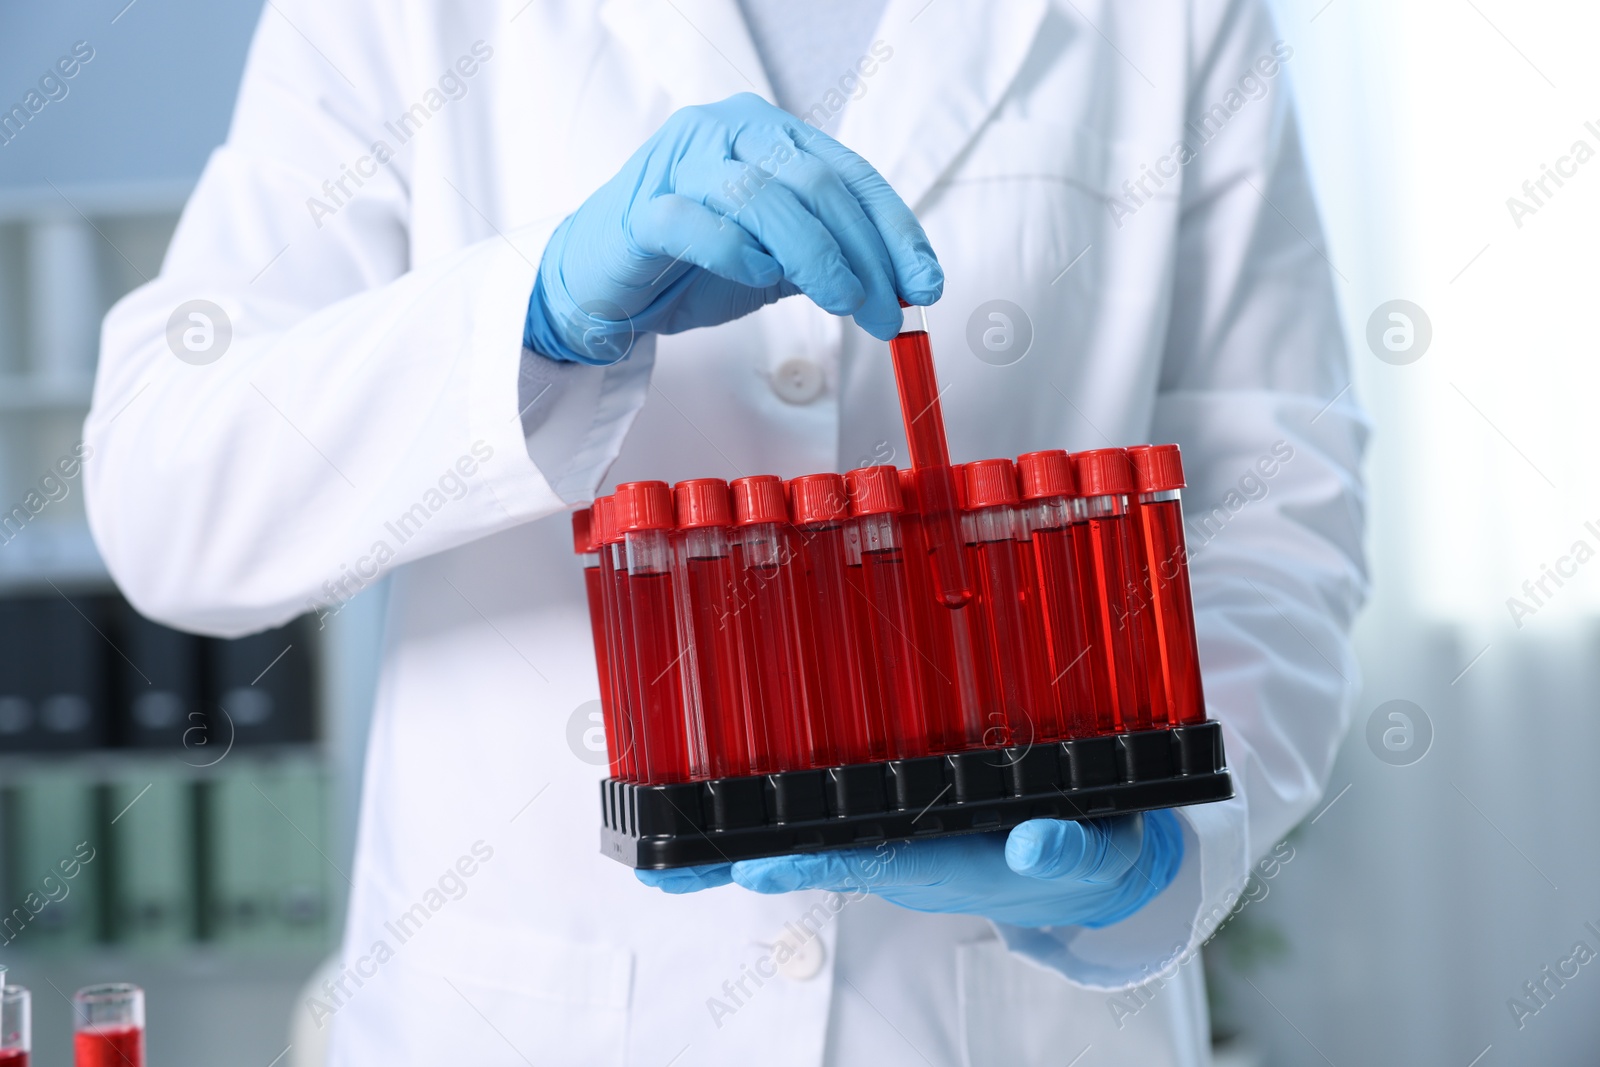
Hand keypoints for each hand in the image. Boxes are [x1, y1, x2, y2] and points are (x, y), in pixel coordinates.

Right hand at [524, 92, 943, 363]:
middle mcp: (728, 132)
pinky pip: (697, 221)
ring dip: (814, 255)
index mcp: (771, 135)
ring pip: (763, 196)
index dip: (896, 231)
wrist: (603, 283)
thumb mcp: (777, 261)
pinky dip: (735, 250)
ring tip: (843, 303)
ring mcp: (681, 163)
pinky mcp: (642, 208)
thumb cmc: (691, 264)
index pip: (851, 175)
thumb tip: (897, 292)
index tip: (924, 284)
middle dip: (862, 255)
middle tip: (886, 313)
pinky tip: (759, 277)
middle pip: (815, 184)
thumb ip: (829, 261)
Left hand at [636, 811, 1183, 928]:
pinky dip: (776, 832)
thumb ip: (1066, 846)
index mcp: (952, 861)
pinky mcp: (895, 830)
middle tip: (681, 870)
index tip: (757, 864)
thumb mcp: (1090, 849)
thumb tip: (1036, 845)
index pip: (873, 860)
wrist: (1087, 869)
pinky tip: (714, 842)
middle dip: (749, 861)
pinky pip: (831, 829)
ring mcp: (897, 847)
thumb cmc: (1084, 848)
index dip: (813, 861)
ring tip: (673, 862)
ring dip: (747, 847)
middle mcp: (910, 859)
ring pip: (817, 844)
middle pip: (821, 858)